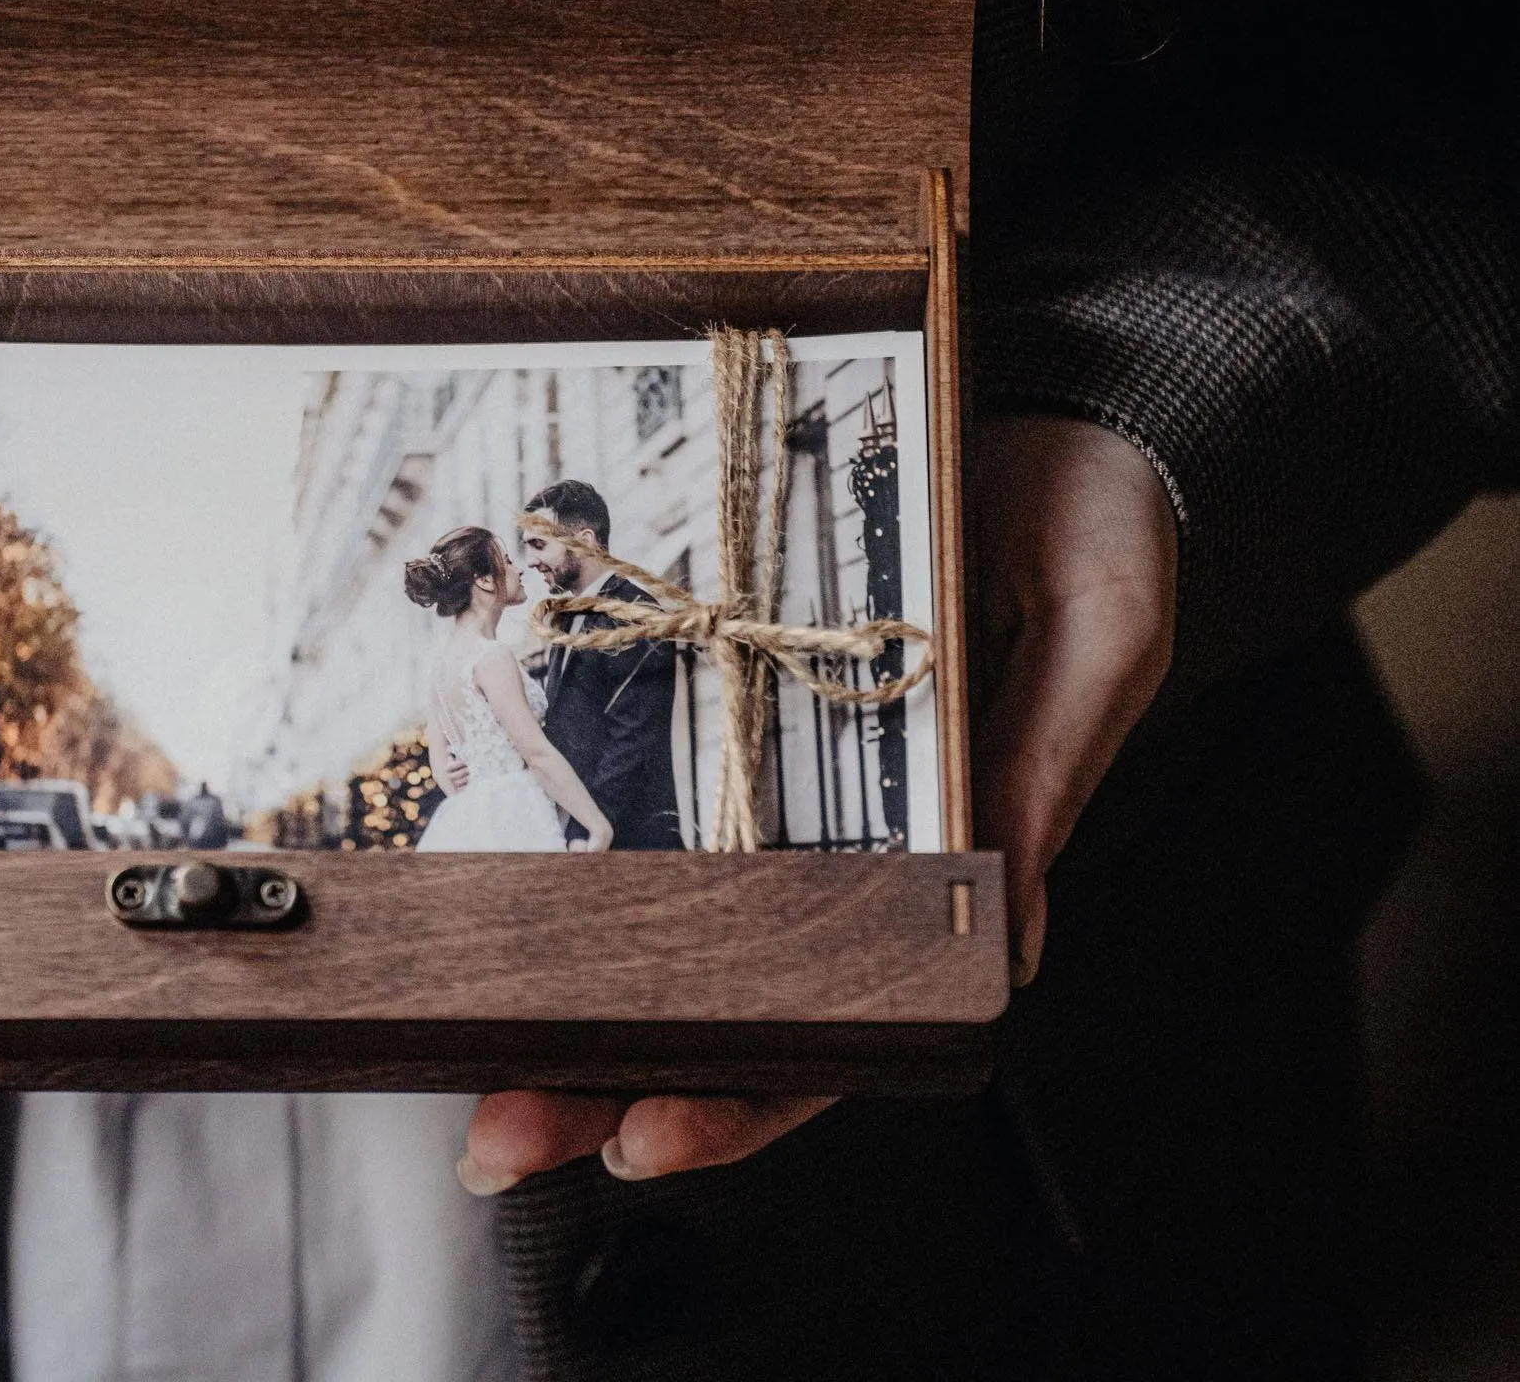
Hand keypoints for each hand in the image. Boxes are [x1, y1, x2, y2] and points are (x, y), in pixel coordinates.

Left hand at [456, 413, 1176, 1194]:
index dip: (747, 1091)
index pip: (841, 1017)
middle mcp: (832, 836)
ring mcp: (756, 774)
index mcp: (936, 853)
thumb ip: (1051, 759)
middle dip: (597, 1078)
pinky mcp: (699, 695)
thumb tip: (1010, 934)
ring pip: (643, 922)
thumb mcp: (1097, 625)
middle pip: (710, 999)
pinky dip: (543, 851)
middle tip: (500, 1139)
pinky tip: (465, 898)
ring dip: (550, 998)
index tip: (648, 1135)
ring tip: (451, 1055)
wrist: (1045, 409)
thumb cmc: (1090, 520)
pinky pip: (616, 789)